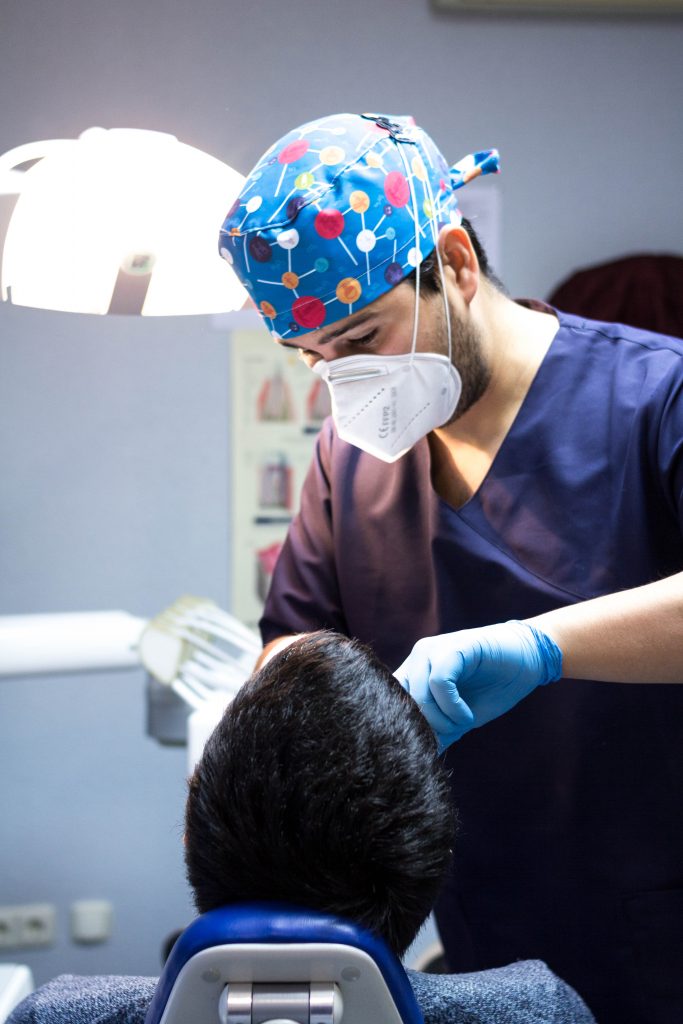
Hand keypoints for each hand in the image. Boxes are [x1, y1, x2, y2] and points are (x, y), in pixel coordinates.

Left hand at [393, 620, 562, 750]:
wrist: (529, 661)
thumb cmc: (493, 689)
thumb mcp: (459, 719)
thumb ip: (436, 732)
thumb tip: (414, 759)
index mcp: (415, 673)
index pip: (388, 703)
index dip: (405, 728)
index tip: (426, 747)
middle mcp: (418, 659)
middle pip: (401, 703)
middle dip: (426, 728)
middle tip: (451, 733)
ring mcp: (433, 650)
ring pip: (418, 695)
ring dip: (442, 720)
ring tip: (464, 723)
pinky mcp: (453, 647)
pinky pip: (439, 682)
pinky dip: (452, 707)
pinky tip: (467, 715)